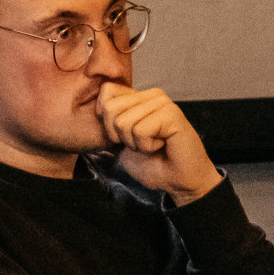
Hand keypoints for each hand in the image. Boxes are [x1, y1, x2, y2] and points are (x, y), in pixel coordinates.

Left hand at [95, 83, 222, 204]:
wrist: (178, 182)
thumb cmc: (153, 164)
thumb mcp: (121, 143)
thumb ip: (109, 125)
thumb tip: (96, 109)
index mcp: (138, 98)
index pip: (106, 92)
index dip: (106, 123)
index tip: (126, 138)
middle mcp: (151, 95)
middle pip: (110, 108)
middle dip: (120, 136)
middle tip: (143, 143)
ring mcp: (162, 102)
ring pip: (124, 122)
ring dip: (136, 143)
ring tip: (154, 145)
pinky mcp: (171, 113)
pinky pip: (141, 130)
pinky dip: (147, 146)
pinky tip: (163, 145)